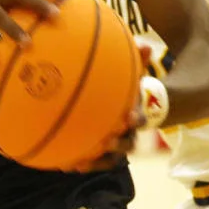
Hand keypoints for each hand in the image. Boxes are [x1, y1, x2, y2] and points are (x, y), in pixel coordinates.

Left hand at [67, 44, 152, 171]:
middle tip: (106, 141)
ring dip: (96, 161)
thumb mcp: (129, 75)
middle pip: (127, 144)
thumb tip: (146, 43)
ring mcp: (114, 148)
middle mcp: (127, 134)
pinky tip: (63, 165)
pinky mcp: (99, 155)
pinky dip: (79, 163)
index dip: (136, 119)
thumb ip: (135, 62)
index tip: (128, 116)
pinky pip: (90, 162)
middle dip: (118, 144)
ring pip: (108, 159)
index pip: (140, 119)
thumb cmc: (123, 89)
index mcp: (135, 116)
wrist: (123, 108)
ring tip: (79, 162)